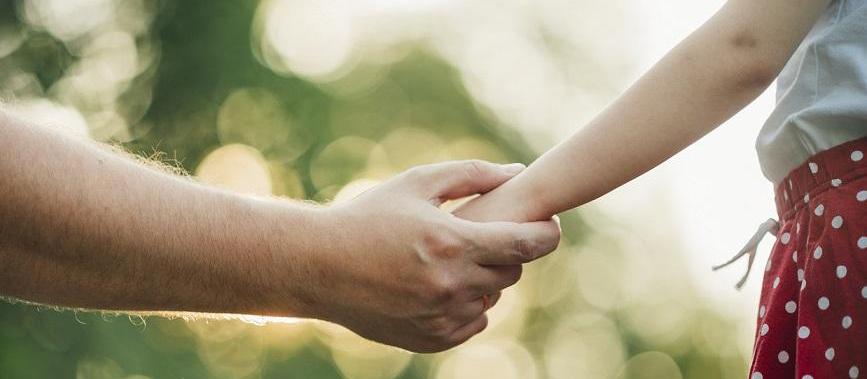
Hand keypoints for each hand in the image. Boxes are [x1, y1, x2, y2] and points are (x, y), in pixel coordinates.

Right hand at [305, 160, 560, 352]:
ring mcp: (442, 316)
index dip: (547, 233)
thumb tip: (518, 172)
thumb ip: (472, 175)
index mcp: (452, 243)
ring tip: (453, 260)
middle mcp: (452, 285)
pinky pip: (473, 323)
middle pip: (512, 271)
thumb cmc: (367, 217)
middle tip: (487, 237)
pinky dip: (467, 305)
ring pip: (492, 298)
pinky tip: (441, 285)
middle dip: (508, 252)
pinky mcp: (430, 338)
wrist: (319, 267)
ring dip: (484, 279)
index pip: (526, 244)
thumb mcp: (417, 184)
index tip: (549, 225)